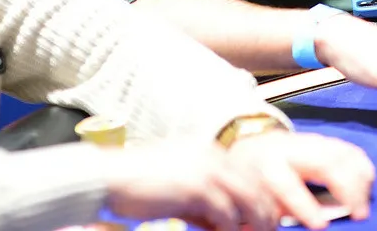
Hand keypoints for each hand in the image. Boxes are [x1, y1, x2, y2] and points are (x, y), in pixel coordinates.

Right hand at [102, 140, 279, 230]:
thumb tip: (223, 224)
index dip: (262, 198)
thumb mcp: (177, 191)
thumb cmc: (136, 185)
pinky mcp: (197, 188)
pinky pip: (226, 214)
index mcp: (209, 152)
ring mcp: (207, 170)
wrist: (106, 177)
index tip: (271, 217)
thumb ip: (201, 205)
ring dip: (254, 224)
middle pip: (256, 186)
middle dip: (266, 213)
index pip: (250, 174)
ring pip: (248, 200)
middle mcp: (213, 157)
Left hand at [226, 130, 373, 229]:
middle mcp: (293, 149)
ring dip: (360, 179)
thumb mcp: (258, 201)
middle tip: (360, 215)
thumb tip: (315, 223)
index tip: (321, 226)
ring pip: (344, 154)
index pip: (289, 186)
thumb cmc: (254, 183)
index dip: (306, 207)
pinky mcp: (329, 141)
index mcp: (269, 166)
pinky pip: (352, 151)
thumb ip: (282, 213)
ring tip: (365, 203)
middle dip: (348, 189)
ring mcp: (314, 142)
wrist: (252, 148)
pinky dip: (363, 169)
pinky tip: (367, 187)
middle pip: (327, 163)